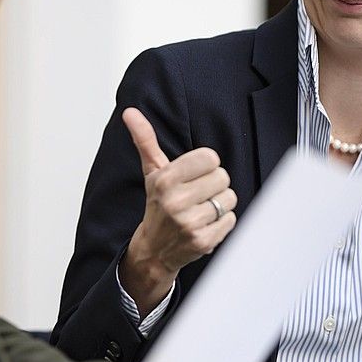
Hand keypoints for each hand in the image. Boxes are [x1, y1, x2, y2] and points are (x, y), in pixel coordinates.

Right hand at [119, 107, 236, 313]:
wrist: (154, 249)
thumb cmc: (158, 205)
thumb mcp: (152, 171)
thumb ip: (145, 139)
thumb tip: (130, 113)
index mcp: (165, 179)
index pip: (210, 158)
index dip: (206, 166)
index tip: (195, 175)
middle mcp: (176, 201)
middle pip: (223, 177)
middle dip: (213, 184)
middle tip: (197, 194)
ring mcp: (189, 223)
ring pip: (229, 198)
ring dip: (220, 203)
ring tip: (201, 209)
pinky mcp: (203, 241)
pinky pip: (231, 220)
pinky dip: (222, 222)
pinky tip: (205, 223)